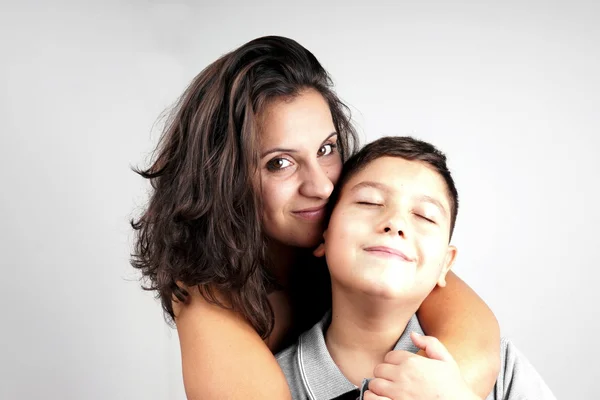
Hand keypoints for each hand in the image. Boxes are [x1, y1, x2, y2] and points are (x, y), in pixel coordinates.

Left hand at [364, 332, 479, 399]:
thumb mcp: (447, 361)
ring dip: (379, 387)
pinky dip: (374, 397)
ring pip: (374, 384)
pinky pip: (373, 399)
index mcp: (412, 362)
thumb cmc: (453, 387)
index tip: (399, 370)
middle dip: (385, 374)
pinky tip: (383, 398)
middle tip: (393, 380)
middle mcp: (402, 376)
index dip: (394, 363)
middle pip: (379, 369)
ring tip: (388, 390)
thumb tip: (413, 334)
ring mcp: (397, 392)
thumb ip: (430, 343)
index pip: (390, 356)